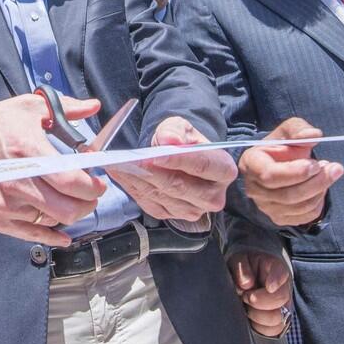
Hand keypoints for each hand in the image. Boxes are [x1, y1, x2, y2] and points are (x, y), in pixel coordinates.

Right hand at [0, 94, 106, 246]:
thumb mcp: (28, 108)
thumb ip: (66, 108)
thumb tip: (92, 106)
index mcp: (29, 152)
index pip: (73, 182)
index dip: (93, 187)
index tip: (98, 182)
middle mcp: (18, 181)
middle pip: (68, 209)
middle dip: (88, 203)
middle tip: (90, 194)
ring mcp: (6, 204)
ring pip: (52, 221)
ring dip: (69, 214)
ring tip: (70, 201)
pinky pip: (30, 234)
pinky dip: (50, 235)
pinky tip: (61, 233)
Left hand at [96, 116, 235, 221]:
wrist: (181, 158)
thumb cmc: (184, 141)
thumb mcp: (182, 128)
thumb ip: (175, 131)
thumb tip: (170, 140)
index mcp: (224, 170)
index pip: (202, 166)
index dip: (178, 161)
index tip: (155, 155)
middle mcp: (214, 196)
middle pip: (180, 186)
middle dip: (152, 172)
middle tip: (129, 161)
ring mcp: (194, 210)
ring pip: (162, 196)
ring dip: (138, 181)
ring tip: (119, 166)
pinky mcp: (174, 216)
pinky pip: (150, 204)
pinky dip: (133, 189)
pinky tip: (121, 175)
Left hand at [228, 250, 292, 336]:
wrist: (245, 279)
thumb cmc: (243, 269)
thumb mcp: (238, 261)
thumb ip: (241, 268)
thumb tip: (246, 284)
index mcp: (274, 268)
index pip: (281, 273)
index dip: (276, 281)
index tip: (269, 287)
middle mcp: (283, 288)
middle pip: (281, 299)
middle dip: (260, 301)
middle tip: (245, 296)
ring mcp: (282, 306)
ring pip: (279, 319)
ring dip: (258, 316)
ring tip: (246, 307)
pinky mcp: (277, 322)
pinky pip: (273, 331)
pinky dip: (259, 327)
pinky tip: (250, 318)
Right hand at [240, 117, 341, 226]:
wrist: (273, 166)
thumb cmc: (279, 147)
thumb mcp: (286, 131)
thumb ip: (298, 129)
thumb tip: (314, 135)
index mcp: (252, 165)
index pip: (270, 175)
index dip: (295, 172)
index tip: (315, 163)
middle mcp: (254, 189)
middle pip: (288, 195)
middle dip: (317, 182)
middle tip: (335, 168)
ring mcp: (266, 207)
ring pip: (299, 207)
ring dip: (320, 190)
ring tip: (328, 173)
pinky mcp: (279, 218)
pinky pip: (305, 216)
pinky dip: (319, 202)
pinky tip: (320, 187)